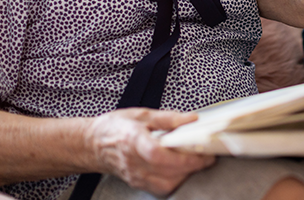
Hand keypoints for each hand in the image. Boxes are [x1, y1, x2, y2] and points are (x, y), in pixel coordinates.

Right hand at [85, 108, 215, 195]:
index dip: (181, 156)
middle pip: (167, 171)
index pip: (158, 154)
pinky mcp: (138, 183)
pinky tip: (184, 171)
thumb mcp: (141, 114)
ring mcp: (135, 176)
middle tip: (209, 155)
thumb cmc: (116, 127)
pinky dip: (177, 182)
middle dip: (193, 166)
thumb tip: (192, 119)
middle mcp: (134, 162)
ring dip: (186, 175)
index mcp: (133, 140)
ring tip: (199, 162)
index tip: (201, 150)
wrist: (94, 145)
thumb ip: (168, 118)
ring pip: (166, 184)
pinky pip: (161, 189)